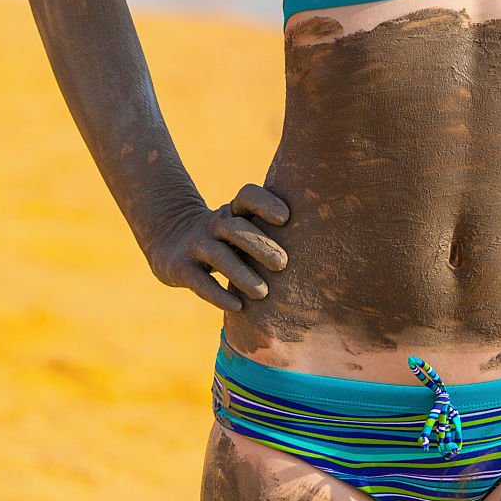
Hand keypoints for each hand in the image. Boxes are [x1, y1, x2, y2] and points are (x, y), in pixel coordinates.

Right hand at [146, 184, 289, 310]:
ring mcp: (195, 245)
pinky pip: (199, 282)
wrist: (170, 241)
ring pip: (219, 256)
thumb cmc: (226, 238)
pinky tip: (238, 305)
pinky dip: (218, 294)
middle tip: (284, 264)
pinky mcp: (180, 268)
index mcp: (234, 211)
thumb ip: (273, 231)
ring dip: (242, 274)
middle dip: (260, 245)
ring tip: (264, 292)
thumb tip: (329, 245)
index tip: (285, 218)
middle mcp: (214, 223)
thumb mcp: (243, 226)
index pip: (247, 196)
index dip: (265, 204)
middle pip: (236, 228)